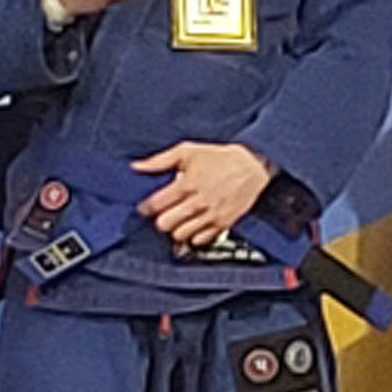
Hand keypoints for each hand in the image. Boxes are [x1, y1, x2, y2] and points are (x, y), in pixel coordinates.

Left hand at [133, 142, 275, 246]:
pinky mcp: (222, 224)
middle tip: (163, 213)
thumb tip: (138, 166)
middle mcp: (198, 201)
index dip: (146, 207)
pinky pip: (200, 240)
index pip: (157, 204)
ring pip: (181, 234)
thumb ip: (160, 160)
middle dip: (160, 219)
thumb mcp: (188, 151)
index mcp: (187, 183)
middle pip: (165, 223)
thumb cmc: (219, 158)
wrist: (252, 166)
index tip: (145, 207)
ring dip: (176, 228)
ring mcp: (211, 215)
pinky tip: (192, 225)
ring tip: (178, 219)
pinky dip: (193, 236)